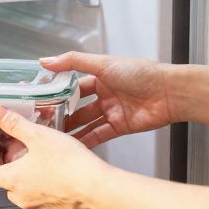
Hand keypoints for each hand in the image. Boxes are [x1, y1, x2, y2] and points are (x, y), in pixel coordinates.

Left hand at [0, 106, 109, 208]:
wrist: (97, 188)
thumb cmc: (68, 162)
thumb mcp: (40, 136)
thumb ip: (16, 124)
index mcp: (14, 179)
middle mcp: (24, 199)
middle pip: (10, 187)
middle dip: (15, 175)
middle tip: (27, 160)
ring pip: (31, 197)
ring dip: (36, 185)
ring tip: (51, 169)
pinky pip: (50, 205)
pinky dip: (54, 195)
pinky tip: (66, 182)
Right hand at [41, 52, 176, 147]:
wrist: (168, 92)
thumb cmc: (140, 73)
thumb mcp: (102, 64)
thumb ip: (73, 62)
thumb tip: (45, 61)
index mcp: (100, 77)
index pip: (73, 86)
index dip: (57, 94)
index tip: (39, 102)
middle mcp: (104, 94)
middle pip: (78, 107)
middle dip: (62, 116)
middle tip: (42, 125)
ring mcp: (111, 112)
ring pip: (86, 123)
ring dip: (71, 131)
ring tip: (52, 139)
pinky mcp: (119, 127)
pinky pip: (98, 135)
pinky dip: (86, 141)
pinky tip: (72, 147)